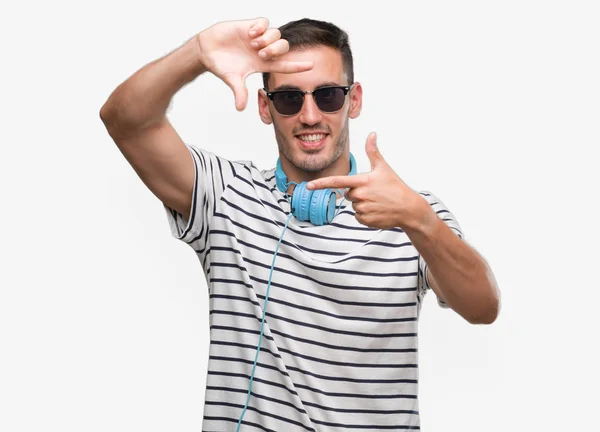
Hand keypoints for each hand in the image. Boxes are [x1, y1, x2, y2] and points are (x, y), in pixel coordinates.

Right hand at [197, 17, 312, 110]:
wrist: (207, 50)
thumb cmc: (220, 65)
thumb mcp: (231, 79)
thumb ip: (239, 92)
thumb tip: (240, 108)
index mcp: (262, 64)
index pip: (285, 65)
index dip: (298, 66)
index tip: (311, 66)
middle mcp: (263, 50)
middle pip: (284, 47)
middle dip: (277, 50)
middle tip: (262, 54)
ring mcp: (258, 38)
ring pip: (276, 34)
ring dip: (268, 39)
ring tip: (253, 43)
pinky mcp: (250, 26)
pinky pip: (264, 22)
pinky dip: (260, 28)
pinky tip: (250, 34)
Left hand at [306, 133, 427, 229]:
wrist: (408, 208)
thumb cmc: (395, 187)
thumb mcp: (383, 168)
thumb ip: (373, 151)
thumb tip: (372, 134)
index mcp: (362, 181)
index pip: (337, 182)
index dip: (321, 184)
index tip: (308, 186)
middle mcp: (360, 195)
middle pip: (348, 194)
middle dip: (358, 193)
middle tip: (374, 192)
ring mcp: (363, 209)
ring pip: (353, 206)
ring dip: (362, 204)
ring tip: (378, 202)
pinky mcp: (365, 220)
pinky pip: (358, 216)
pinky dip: (366, 215)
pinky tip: (377, 211)